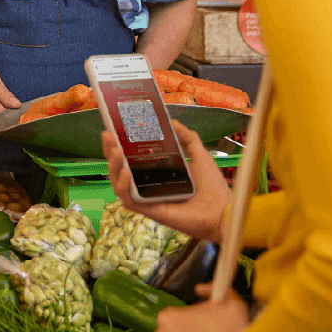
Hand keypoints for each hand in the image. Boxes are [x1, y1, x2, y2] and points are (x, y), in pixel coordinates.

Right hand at [101, 119, 231, 241]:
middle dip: (110, 151)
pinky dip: (123, 186)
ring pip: (118, 183)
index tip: (113, 129)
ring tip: (117, 152)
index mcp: (157, 172)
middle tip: (108, 136)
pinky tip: (127, 173)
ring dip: (113, 166)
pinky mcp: (148, 210)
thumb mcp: (199, 154)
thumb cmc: (212, 186)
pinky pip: (127, 199)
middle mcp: (147, 185)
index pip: (131, 158)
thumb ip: (187, 137)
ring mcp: (146, 198)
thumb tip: (172, 121)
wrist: (222, 210)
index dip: (119, 144)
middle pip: (119, 168)